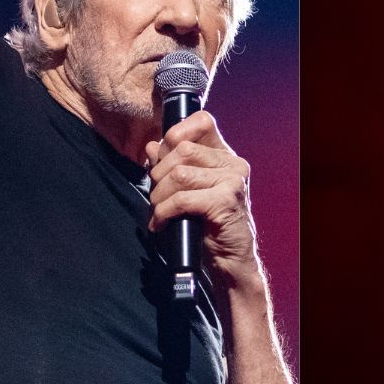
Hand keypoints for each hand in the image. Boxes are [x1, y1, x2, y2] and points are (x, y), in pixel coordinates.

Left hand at [144, 110, 261, 289]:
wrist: (229, 262)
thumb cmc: (206, 226)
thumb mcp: (187, 191)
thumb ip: (171, 167)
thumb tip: (150, 146)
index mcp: (225, 156)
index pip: (202, 121)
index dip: (176, 132)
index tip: (162, 156)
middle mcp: (233, 164)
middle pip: (183, 149)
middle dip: (159, 173)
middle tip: (156, 196)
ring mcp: (233, 181)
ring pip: (180, 173)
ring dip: (159, 195)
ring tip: (159, 211)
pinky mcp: (226, 201)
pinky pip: (183, 198)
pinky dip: (164, 211)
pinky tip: (161, 223)